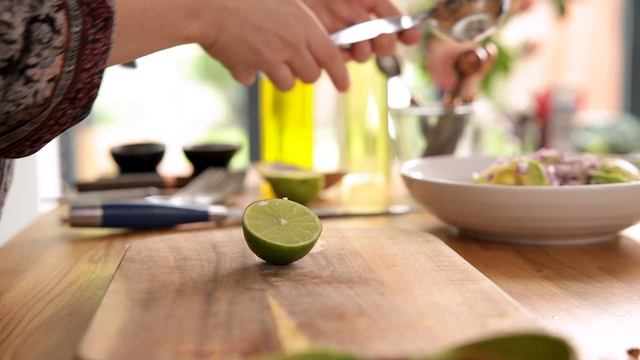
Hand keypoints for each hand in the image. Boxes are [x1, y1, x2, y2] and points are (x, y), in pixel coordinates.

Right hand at [200, 0, 348, 90]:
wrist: (207, 4)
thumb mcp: (283, 2)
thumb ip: (300, 23)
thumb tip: (310, 41)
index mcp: (303, 25)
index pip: (332, 57)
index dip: (341, 75)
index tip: (345, 86)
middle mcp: (291, 44)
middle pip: (311, 75)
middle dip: (304, 72)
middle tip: (292, 61)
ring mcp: (269, 59)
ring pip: (287, 84)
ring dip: (278, 76)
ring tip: (263, 56)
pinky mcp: (248, 69)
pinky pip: (253, 80)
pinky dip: (246, 72)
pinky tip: (238, 54)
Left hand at [303, 0, 420, 61]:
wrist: (290, 1)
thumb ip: (377, 5)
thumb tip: (400, 20)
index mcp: (367, 3)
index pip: (393, 20)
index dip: (405, 30)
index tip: (412, 36)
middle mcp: (357, 21)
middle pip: (380, 40)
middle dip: (385, 44)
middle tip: (382, 42)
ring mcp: (341, 34)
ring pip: (361, 52)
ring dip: (365, 53)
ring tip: (360, 48)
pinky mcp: (323, 46)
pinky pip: (338, 58)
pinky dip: (344, 58)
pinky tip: (344, 52)